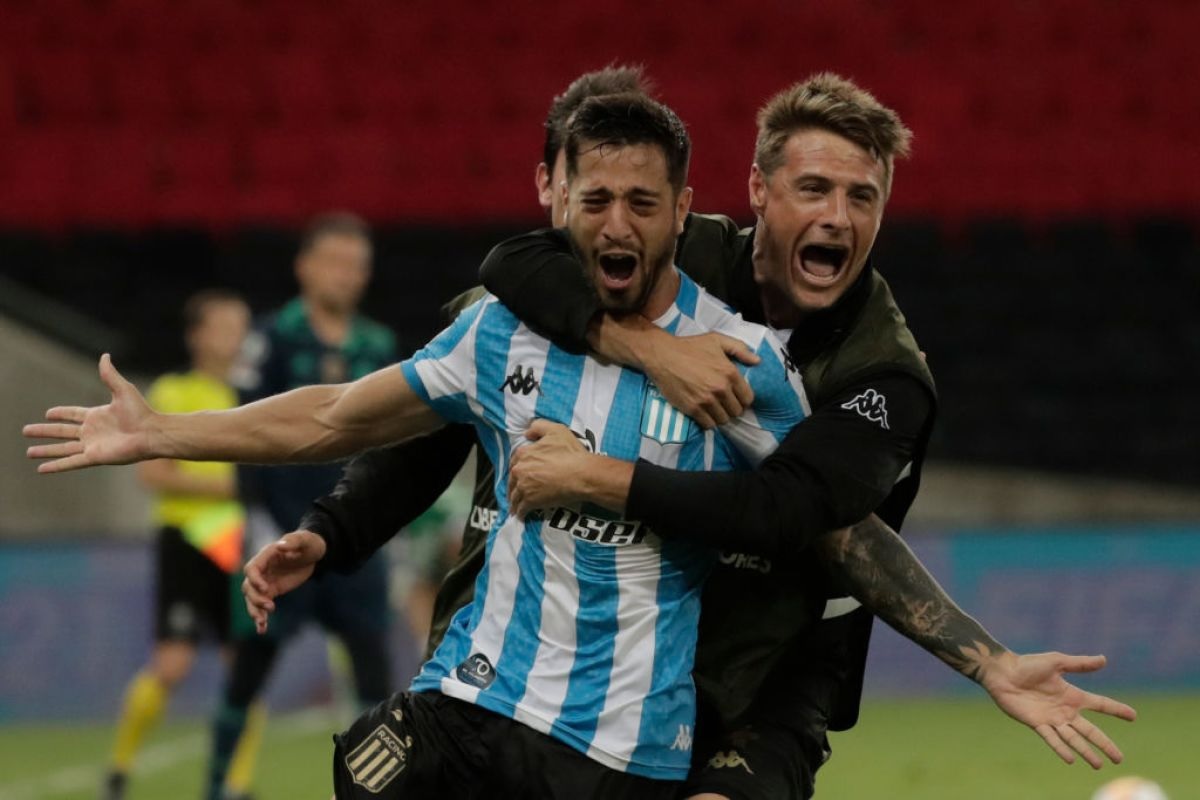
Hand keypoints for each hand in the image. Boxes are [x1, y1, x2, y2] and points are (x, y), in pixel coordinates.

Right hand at [24, 354, 154, 472]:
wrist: (152, 432)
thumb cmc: (141, 412)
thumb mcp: (122, 389)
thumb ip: (109, 375)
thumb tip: (105, 355)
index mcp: (97, 416)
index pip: (73, 415)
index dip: (61, 414)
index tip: (48, 414)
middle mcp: (92, 432)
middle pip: (62, 432)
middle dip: (44, 432)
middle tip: (26, 431)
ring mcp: (92, 445)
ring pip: (62, 449)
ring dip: (46, 451)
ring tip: (29, 452)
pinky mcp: (94, 457)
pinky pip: (70, 462)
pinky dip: (56, 465)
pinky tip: (42, 469)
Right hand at [241, 530, 326, 633]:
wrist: (314, 554)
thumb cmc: (309, 543)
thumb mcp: (305, 541)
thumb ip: (293, 542)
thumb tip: (280, 545)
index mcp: (266, 555)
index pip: (251, 569)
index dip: (255, 580)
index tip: (266, 589)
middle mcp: (262, 570)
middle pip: (248, 586)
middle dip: (256, 598)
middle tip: (271, 607)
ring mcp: (265, 581)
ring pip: (252, 599)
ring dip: (255, 611)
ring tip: (262, 623)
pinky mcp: (272, 591)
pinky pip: (262, 605)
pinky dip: (261, 617)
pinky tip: (262, 629)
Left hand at [508, 419, 590, 518]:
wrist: (581, 474)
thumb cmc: (571, 452)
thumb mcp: (556, 430)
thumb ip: (538, 427)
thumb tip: (527, 433)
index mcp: (524, 453)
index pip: (515, 460)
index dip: (517, 466)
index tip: (518, 472)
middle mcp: (520, 470)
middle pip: (512, 479)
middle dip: (512, 486)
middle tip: (514, 491)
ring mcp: (524, 486)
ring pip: (514, 495)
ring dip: (514, 501)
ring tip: (515, 506)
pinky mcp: (531, 501)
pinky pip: (521, 508)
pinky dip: (520, 512)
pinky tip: (521, 515)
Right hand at [641, 329, 758, 428]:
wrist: (662, 355)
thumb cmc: (690, 346)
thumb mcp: (717, 340)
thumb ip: (740, 349)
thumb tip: (757, 362)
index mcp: (730, 373)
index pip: (748, 398)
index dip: (743, 399)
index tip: (736, 398)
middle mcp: (721, 389)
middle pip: (736, 411)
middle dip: (732, 409)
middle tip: (724, 404)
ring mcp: (706, 400)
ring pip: (723, 420)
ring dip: (720, 416)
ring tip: (714, 410)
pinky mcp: (693, 409)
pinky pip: (708, 424)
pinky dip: (708, 422)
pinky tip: (704, 414)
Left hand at [981, 650, 1135, 768]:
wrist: (1003, 673)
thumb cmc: (1028, 664)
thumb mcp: (1056, 662)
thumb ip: (1079, 664)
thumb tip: (1104, 659)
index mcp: (1072, 695)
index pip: (1100, 704)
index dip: (1116, 709)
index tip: (1133, 716)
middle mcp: (1065, 710)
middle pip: (1090, 730)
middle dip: (1105, 744)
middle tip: (1119, 759)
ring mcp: (1052, 719)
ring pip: (1073, 739)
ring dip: (1086, 752)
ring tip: (1099, 765)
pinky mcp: (1037, 724)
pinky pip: (1051, 739)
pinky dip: (1061, 749)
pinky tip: (1071, 760)